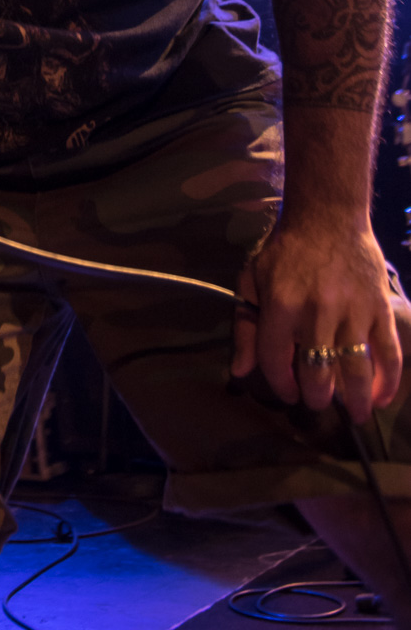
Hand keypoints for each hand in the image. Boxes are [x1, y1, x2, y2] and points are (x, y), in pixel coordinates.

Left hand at [232, 219, 402, 424]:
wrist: (327, 215)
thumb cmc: (286, 250)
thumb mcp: (252, 279)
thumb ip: (245, 326)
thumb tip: (240, 371)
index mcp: (280, 304)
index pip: (275, 359)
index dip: (280, 384)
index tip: (288, 393)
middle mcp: (316, 311)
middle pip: (317, 372)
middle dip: (317, 397)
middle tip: (318, 402)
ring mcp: (352, 311)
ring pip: (356, 370)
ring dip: (355, 400)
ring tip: (354, 414)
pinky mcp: (379, 308)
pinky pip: (389, 353)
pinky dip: (388, 381)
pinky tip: (381, 398)